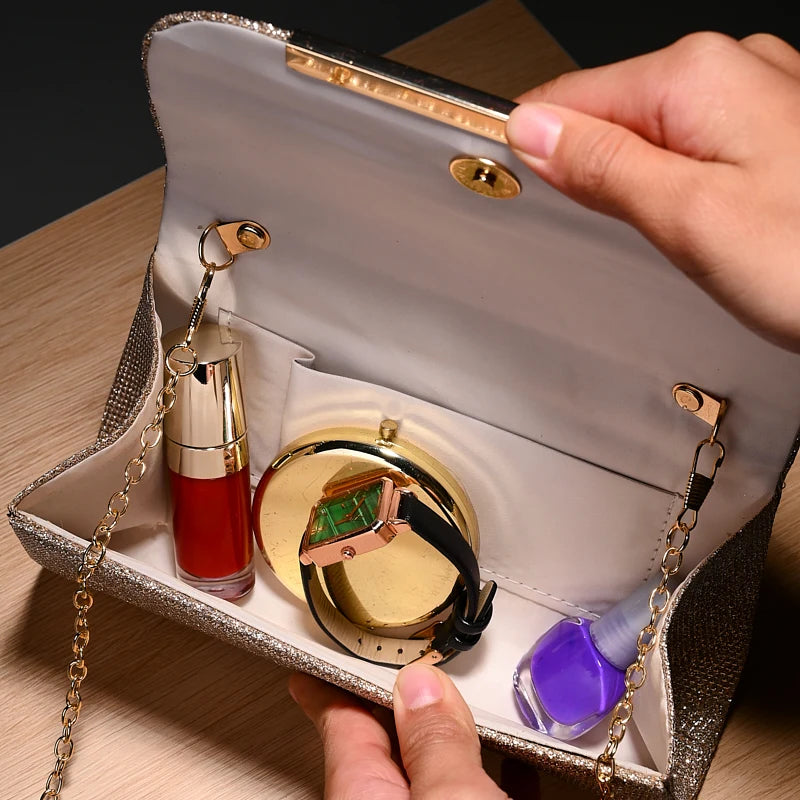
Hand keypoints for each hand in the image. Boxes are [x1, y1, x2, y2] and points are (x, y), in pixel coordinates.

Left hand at [289, 663, 520, 798]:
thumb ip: (435, 744)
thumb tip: (421, 685)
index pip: (339, 723)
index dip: (327, 680)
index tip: (314, 655)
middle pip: (385, 743)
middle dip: (394, 699)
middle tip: (393, 660)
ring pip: (431, 770)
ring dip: (444, 732)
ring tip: (453, 696)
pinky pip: (476, 794)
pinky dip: (490, 769)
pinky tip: (510, 759)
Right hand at [505, 32, 799, 351]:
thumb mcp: (688, 218)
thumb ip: (604, 167)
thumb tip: (533, 130)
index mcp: (696, 77)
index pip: (567, 98)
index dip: (527, 144)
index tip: (496, 183)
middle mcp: (727, 70)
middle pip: (608, 113)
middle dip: (580, 167)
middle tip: (585, 232)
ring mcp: (752, 98)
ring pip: (647, 135)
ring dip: (624, 182)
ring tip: (641, 237)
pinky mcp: (767, 134)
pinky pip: (687, 148)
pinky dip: (666, 185)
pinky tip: (681, 224)